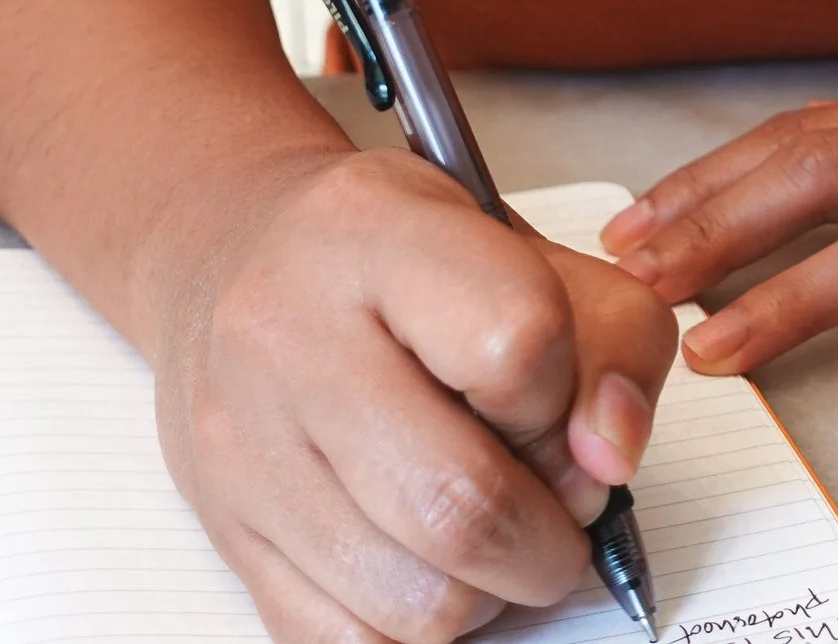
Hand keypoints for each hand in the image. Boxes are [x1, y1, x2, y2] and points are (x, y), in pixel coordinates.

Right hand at [152, 148, 677, 643]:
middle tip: (560, 510)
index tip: (560, 400)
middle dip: (551, 538)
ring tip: (488, 531)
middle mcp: (288, 334)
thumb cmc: (391, 257)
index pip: (519, 342)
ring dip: (490, 592)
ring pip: (415, 601)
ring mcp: (244, 444)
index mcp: (375, 233)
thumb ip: (610, 335)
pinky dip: (418, 628)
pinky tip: (426, 563)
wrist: (230, 252)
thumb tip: (612, 456)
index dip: (568, 395)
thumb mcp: (521, 245)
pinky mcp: (225, 532)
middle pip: (463, 502)